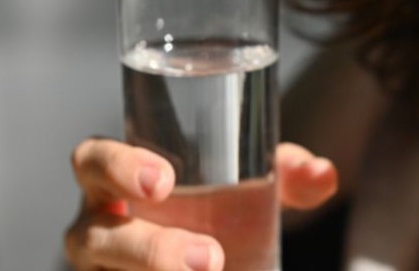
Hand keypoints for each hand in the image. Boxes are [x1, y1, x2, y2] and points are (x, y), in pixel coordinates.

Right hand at [64, 140, 336, 269]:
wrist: (210, 252)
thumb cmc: (216, 202)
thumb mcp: (252, 180)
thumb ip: (288, 173)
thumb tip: (324, 174)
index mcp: (117, 178)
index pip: (94, 159)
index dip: (119, 166)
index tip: (164, 181)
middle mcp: (97, 225)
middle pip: (93, 235)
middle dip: (150, 250)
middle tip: (209, 259)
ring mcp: (100, 269)